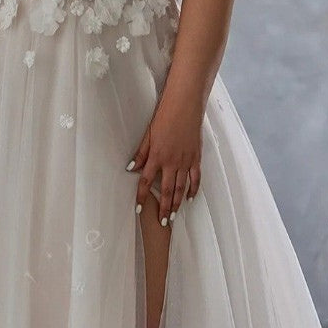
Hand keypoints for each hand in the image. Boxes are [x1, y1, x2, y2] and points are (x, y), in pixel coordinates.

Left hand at [127, 94, 202, 225]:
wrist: (185, 105)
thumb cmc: (164, 116)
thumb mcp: (148, 134)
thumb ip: (140, 153)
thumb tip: (130, 168)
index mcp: (157, 156)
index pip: (147, 182)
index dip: (142, 197)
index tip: (139, 210)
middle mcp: (171, 161)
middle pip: (167, 191)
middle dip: (164, 208)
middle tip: (163, 223)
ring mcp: (185, 161)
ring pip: (181, 188)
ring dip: (178, 204)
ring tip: (174, 217)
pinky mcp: (196, 157)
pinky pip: (195, 178)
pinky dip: (193, 189)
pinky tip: (191, 199)